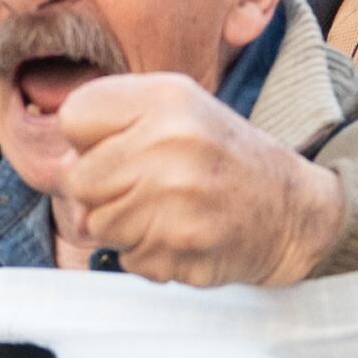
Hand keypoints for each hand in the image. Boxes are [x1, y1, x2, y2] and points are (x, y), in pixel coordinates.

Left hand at [51, 73, 344, 284]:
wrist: (293, 211)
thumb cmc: (224, 159)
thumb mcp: (179, 111)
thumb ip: (116, 122)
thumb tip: (64, 167)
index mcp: (167, 98)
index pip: (75, 118)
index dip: (90, 140)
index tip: (123, 147)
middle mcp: (171, 142)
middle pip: (77, 179)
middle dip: (104, 191)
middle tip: (148, 187)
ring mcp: (177, 198)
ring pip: (97, 225)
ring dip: (126, 227)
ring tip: (169, 212)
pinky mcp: (182, 247)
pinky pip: (128, 258)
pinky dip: (149, 254)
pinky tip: (183, 236)